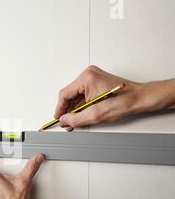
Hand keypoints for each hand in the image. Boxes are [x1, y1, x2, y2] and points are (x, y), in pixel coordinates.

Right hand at [55, 65, 174, 130]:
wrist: (140, 99)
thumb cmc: (125, 101)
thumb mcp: (96, 114)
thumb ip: (76, 118)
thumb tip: (64, 120)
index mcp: (86, 78)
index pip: (64, 95)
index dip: (59, 109)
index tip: (58, 119)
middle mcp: (88, 75)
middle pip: (69, 95)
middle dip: (67, 111)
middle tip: (66, 123)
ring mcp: (92, 78)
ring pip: (75, 97)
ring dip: (74, 110)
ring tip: (74, 122)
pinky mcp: (96, 83)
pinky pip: (83, 96)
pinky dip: (81, 107)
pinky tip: (81, 116)